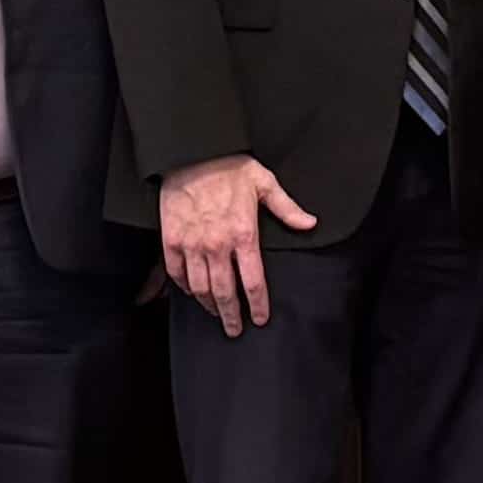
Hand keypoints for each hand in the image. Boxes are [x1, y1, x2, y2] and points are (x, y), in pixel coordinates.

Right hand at [161, 155, 316, 332]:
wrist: (191, 153)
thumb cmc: (229, 166)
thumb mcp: (265, 183)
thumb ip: (287, 208)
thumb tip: (310, 224)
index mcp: (244, 235)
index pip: (253, 282)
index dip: (258, 305)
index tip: (260, 318)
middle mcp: (217, 245)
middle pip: (225, 293)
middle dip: (231, 316)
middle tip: (235, 329)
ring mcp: (192, 244)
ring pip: (199, 288)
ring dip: (209, 305)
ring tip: (216, 313)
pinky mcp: (171, 240)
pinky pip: (176, 273)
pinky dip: (183, 287)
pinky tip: (191, 292)